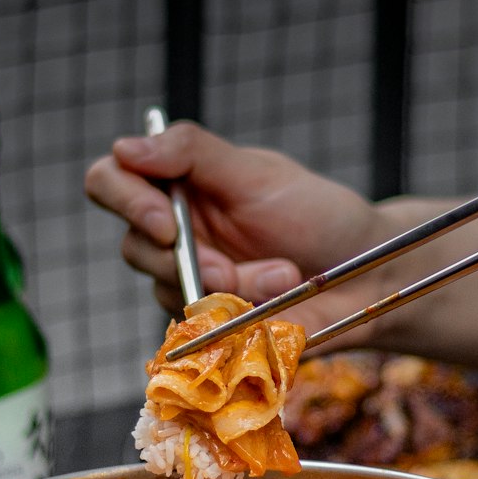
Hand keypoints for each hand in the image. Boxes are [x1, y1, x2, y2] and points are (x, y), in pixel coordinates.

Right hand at [85, 121, 377, 326]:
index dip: (126, 201)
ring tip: (284, 276)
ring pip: (173, 295)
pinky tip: (279, 306)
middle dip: (192, 260)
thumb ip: (192, 153)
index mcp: (178, 187)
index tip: (167, 221)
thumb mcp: (256, 173)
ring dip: (235, 287)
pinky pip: (202, 332)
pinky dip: (245, 317)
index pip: (110, 182)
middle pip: (135, 249)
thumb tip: (127, 146)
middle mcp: (174, 236)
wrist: (368, 273)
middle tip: (234, 265)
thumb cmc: (316, 215)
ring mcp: (190, 286)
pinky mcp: (210, 330)